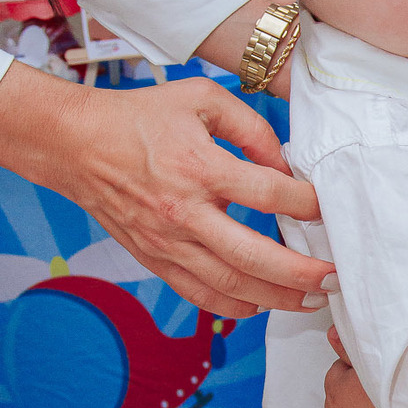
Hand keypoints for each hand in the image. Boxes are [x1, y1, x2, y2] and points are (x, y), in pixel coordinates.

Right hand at [0, 63, 326, 317]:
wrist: (75, 144)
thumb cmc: (139, 118)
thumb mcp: (201, 99)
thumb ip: (250, 127)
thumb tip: (284, 165)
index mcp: (199, 167)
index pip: (268, 195)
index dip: (306, 204)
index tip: (325, 208)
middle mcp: (185, 212)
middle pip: (255, 256)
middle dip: (301, 273)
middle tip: (332, 279)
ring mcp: (168, 242)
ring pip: (230, 284)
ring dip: (275, 298)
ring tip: (309, 300)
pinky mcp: (154, 258)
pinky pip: (197, 293)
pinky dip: (231, 307)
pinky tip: (259, 307)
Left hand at [324, 328, 407, 407]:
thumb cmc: (404, 389)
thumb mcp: (378, 362)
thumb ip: (349, 348)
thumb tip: (330, 332)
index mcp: (337, 388)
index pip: (337, 375)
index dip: (355, 376)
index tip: (372, 381)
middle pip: (339, 402)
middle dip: (354, 400)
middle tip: (380, 400)